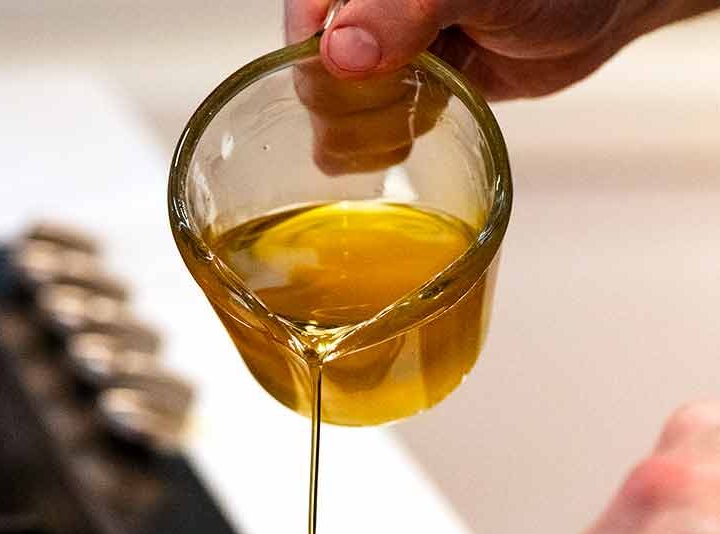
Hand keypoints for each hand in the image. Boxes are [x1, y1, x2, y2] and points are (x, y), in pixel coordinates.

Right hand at [285, 0, 713, 99]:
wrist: (605, 9)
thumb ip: (408, 6)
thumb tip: (342, 50)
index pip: (307, 9)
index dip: (313, 54)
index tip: (343, 88)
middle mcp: (372, 2)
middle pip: (313, 56)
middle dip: (338, 100)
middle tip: (385, 118)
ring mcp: (387, 38)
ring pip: (336, 94)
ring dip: (356, 129)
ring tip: (398, 135)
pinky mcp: (409, 75)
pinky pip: (371, 115)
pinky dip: (381, 137)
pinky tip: (407, 139)